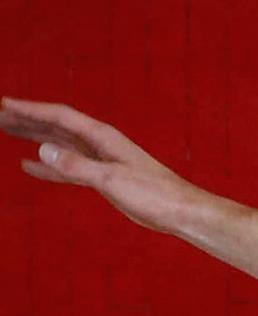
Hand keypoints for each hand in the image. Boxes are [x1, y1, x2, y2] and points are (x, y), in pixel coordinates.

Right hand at [2, 97, 206, 232]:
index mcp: (102, 137)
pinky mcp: (104, 178)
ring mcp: (100, 160)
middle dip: (26, 118)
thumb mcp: (112, 180)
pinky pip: (67, 167)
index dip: (30, 109)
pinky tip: (29, 165)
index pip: (59, 116)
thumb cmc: (155, 194)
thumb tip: (43, 150)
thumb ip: (77, 166)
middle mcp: (99, 144)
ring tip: (5, 130)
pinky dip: (47, 166)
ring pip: (58, 144)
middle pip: (55, 125)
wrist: (181, 212)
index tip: (3, 104)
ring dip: (33, 136)